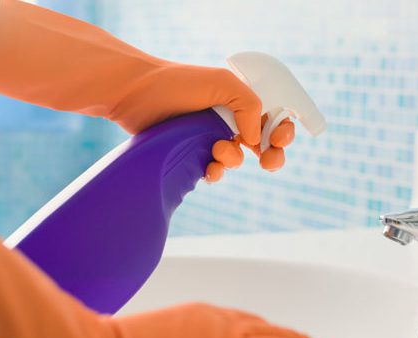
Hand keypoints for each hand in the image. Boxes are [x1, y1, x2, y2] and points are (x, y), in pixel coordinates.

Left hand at [107, 63, 295, 182]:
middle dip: (271, 156)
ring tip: (217, 150)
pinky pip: (213, 172)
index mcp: (238, 99)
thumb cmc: (177, 83)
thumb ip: (248, 105)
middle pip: (261, 144)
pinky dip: (216, 174)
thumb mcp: (221, 83)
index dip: (282, 131)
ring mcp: (209, 138)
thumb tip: (257, 140)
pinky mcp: (191, 154)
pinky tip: (209, 170)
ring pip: (236, 160)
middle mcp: (227, 118)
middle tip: (269, 162)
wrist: (135, 95)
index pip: (272, 117)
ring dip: (233, 160)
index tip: (280, 139)